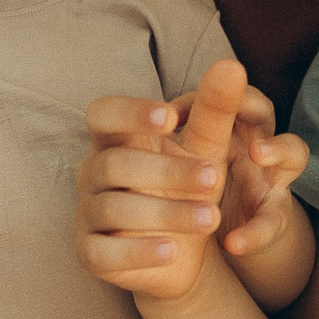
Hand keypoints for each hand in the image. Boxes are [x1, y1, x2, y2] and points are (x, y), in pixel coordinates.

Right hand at [77, 60, 300, 301]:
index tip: (171, 116)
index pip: (102, 115)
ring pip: (116, 209)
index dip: (130, 113)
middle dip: (168, 171)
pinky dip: (138, 252)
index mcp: (114, 140)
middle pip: (116, 165)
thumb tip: (231, 65)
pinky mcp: (90, 254)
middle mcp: (93, 174)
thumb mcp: (206, 149)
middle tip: (215, 178)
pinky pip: (105, 253)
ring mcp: (87, 215)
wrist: (181, 253)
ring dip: (166, 213)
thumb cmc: (186, 187)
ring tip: (212, 218)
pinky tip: (172, 251)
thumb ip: (215, 109)